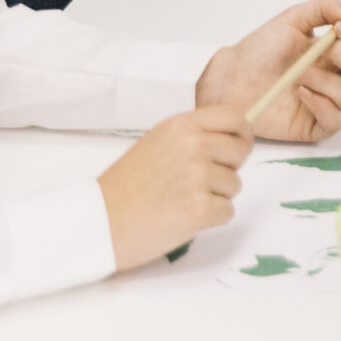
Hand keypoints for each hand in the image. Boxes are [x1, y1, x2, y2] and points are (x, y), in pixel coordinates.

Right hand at [98, 107, 252, 269]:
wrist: (98, 223)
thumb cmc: (125, 187)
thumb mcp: (157, 143)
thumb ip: (193, 136)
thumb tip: (232, 139)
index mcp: (182, 126)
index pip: (234, 117)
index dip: (242, 133)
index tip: (238, 147)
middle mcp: (193, 145)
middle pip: (240, 151)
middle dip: (228, 169)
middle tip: (200, 183)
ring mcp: (197, 176)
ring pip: (234, 185)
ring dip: (216, 196)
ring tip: (182, 201)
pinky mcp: (199, 208)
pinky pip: (227, 211)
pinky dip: (211, 219)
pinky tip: (184, 218)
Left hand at [195, 0, 340, 141]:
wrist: (232, 77)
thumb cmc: (261, 48)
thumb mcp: (292, 18)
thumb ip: (324, 8)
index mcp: (338, 49)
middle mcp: (337, 75)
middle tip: (324, 50)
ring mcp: (327, 101)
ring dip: (327, 80)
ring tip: (300, 75)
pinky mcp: (313, 125)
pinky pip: (335, 121)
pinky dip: (322, 106)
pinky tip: (302, 94)